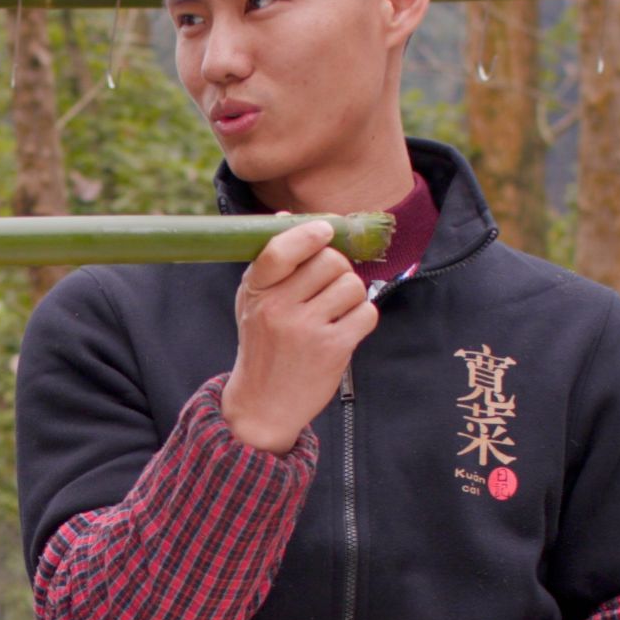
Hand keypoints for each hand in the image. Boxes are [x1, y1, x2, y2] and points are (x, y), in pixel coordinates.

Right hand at [218, 217, 375, 451]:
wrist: (263, 404)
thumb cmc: (262, 346)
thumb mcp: (252, 303)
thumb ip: (270, 263)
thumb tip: (287, 215)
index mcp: (256, 292)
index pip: (281, 249)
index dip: (309, 232)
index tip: (325, 229)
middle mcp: (278, 309)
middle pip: (330, 261)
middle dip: (338, 269)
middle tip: (330, 286)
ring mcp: (306, 330)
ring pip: (352, 285)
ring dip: (352, 296)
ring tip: (336, 312)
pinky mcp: (333, 349)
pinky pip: (366, 313)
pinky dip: (362, 318)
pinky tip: (345, 329)